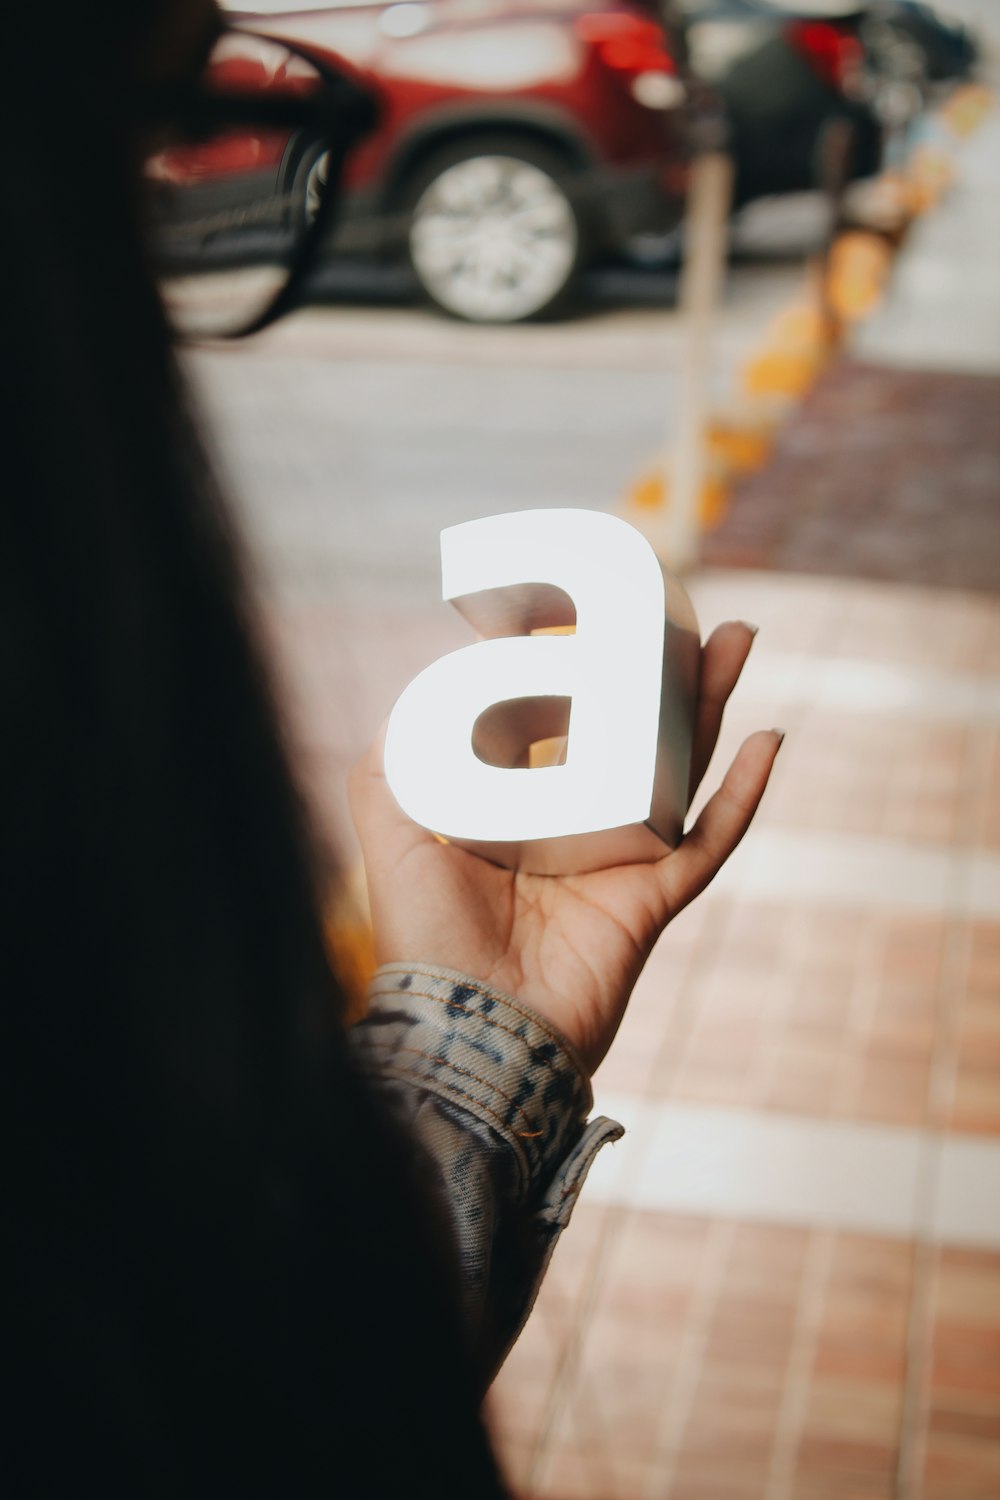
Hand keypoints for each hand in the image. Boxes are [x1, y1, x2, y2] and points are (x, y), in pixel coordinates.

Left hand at [350, 621, 780, 1076]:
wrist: (472, 1031)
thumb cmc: (427, 940)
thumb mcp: (389, 835)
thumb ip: (388, 767)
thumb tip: (412, 697)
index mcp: (520, 811)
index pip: (559, 727)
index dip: (580, 675)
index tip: (595, 616)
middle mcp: (575, 829)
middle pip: (632, 735)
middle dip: (663, 675)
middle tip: (686, 614)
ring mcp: (620, 862)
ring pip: (681, 769)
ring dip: (711, 707)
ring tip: (734, 642)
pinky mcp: (653, 900)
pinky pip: (709, 840)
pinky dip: (743, 795)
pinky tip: (768, 740)